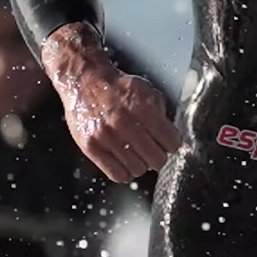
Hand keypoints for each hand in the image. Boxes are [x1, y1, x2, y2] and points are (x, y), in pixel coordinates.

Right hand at [59, 66, 181, 182]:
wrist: (84, 82)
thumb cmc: (117, 87)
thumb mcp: (146, 91)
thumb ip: (161, 112)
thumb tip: (172, 135)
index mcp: (143, 108)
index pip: (171, 142)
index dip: (172, 144)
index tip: (168, 144)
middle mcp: (125, 124)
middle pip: (157, 160)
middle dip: (158, 156)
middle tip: (153, 151)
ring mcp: (107, 137)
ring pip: (138, 170)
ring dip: (140, 164)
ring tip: (136, 154)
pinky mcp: (91, 147)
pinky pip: (116, 174)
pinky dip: (124, 173)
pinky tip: (124, 162)